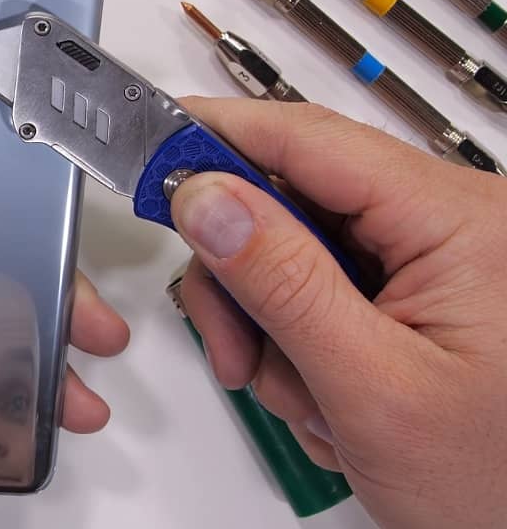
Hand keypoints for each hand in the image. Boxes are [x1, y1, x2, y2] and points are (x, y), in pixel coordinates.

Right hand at [170, 98, 506, 528]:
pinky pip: (318, 287)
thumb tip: (206, 199)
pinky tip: (328, 396)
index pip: (310, 140)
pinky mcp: (414, 289)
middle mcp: (448, 222)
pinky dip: (298, 343)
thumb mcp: (373, 388)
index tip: (148, 152)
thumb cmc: (497, 483)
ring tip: (303, 398)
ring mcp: (431, 257)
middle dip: (244, 279)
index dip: (219, 138)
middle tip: (232, 348)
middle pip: (292, 200)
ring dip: (270, 326)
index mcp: (459, 221)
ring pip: (294, 251)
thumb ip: (284, 284)